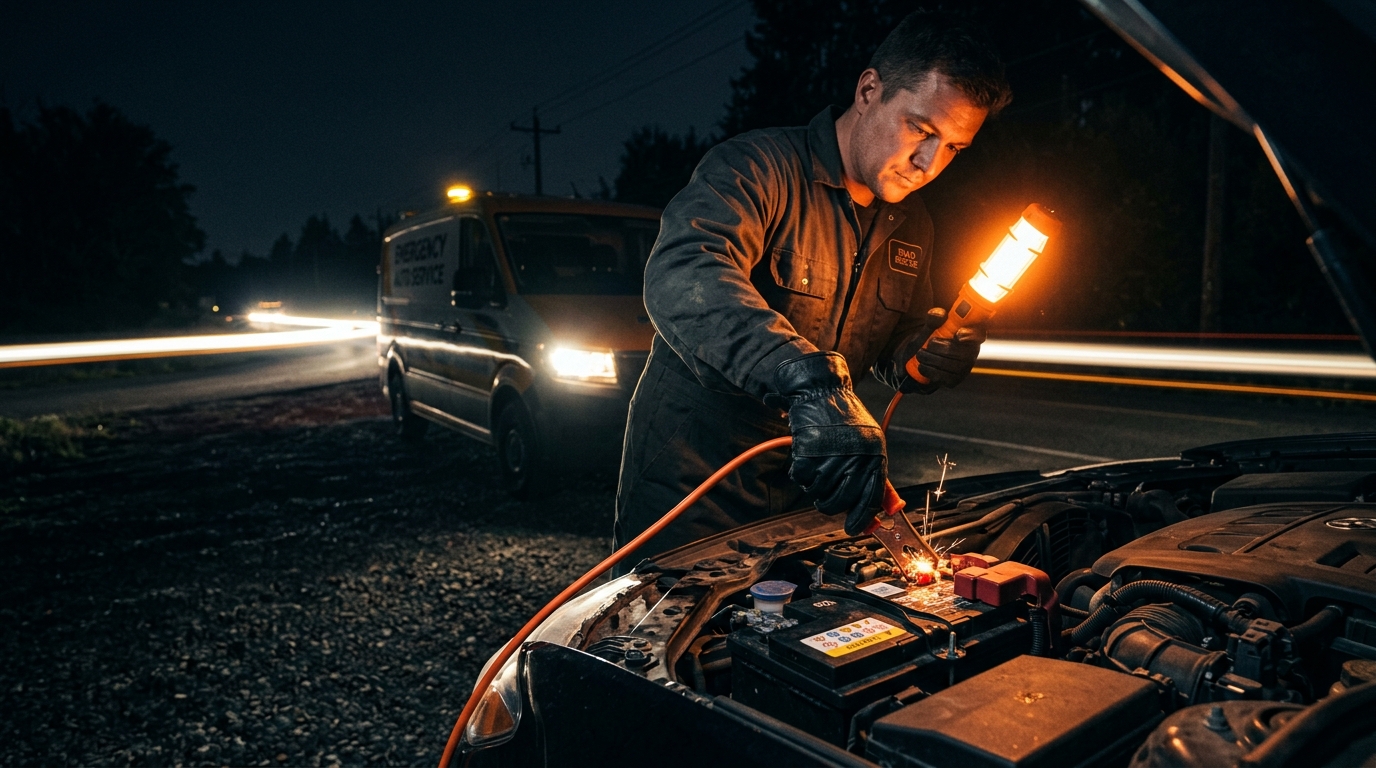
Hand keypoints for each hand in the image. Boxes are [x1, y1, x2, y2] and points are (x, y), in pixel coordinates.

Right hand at [768, 352, 885, 534]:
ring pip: (819, 492)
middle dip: (830, 504)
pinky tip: (807, 458)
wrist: (824, 392)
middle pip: (840, 501)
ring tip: (818, 466)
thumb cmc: (849, 422)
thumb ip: (878, 480)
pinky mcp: (808, 452)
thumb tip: (889, 510)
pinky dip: (801, 474)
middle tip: (825, 497)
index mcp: (876, 457)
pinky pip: (802, 480)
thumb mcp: (872, 447)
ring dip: (815, 486)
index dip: (860, 519)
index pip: (870, 499)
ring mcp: (831, 456)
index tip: (852, 529)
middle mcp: (855, 458)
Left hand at [896, 307, 984, 392]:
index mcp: (970, 335)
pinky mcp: (954, 380)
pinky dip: (929, 370)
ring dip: (931, 358)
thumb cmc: (929, 339)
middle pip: (962, 353)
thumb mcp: (930, 326)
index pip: (979, 335)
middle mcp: (971, 353)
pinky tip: (922, 365)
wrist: (918, 359)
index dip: (971, 336)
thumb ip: (934, 318)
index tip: (958, 335)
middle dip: (941, 348)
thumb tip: (939, 315)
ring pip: (951, 365)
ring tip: (920, 354)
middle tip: (928, 344)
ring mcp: (964, 369)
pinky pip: (943, 377)